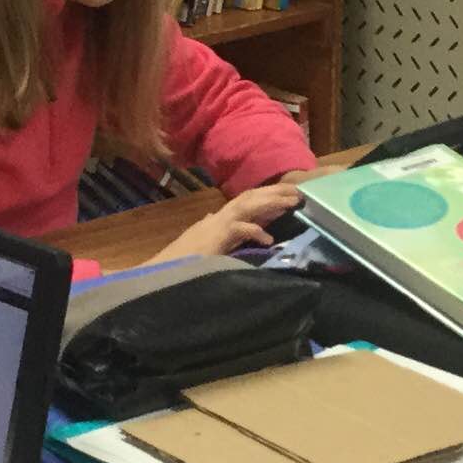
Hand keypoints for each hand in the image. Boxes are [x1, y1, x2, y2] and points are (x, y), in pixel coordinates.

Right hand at [158, 180, 306, 263]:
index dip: (267, 195)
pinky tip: (268, 239)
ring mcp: (215, 226)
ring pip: (246, 206)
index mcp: (218, 220)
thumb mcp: (204, 243)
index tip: (288, 195)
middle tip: (298, 192)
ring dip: (269, 203)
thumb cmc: (183, 261)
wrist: (163, 271)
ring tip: (291, 204)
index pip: (245, 201)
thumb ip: (213, 232)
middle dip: (274, 192)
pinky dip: (253, 231)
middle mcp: (217, 218)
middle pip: (249, 197)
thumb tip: (213, 217)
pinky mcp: (214, 238)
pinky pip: (238, 229)